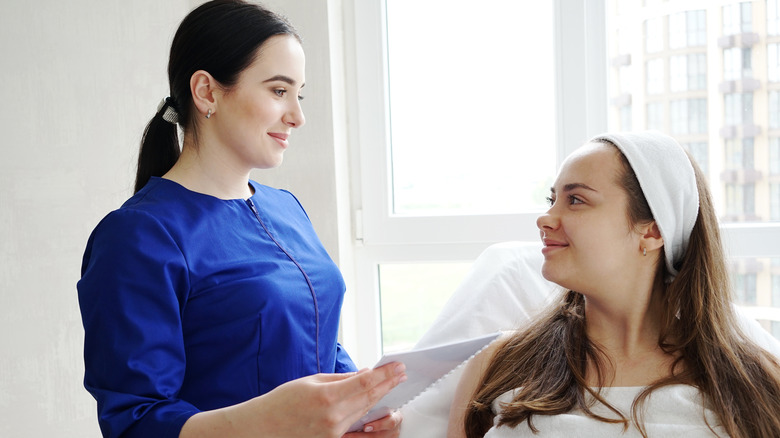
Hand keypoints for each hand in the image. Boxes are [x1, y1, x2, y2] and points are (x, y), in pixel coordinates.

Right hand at [180, 361, 406, 437]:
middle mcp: (333, 419)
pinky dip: (369, 416)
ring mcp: (334, 434)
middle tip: (401, 373)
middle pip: (370, 399)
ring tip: (393, 386)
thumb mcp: (310, 382)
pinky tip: (379, 407)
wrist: (261, 429)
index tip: (398, 366)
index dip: (385, 374)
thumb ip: (340, 379)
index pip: (365, 383)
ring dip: (382, 398)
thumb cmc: (281, 402)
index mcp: (326, 398)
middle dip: (388, 384)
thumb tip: (365, 374)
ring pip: (366, 413)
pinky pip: (356, 428)